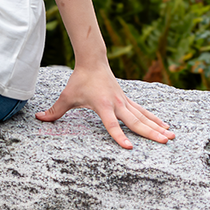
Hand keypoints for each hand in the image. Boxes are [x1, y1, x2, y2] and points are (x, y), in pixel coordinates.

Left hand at [35, 63, 175, 148]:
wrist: (93, 61)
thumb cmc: (79, 80)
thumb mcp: (66, 96)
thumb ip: (55, 110)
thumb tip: (39, 118)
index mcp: (102, 105)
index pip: (111, 124)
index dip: (118, 135)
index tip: (128, 147)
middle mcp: (117, 104)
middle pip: (134, 121)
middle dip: (149, 132)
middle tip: (163, 142)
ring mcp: (124, 102)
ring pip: (143, 116)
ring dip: (157, 127)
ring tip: (171, 138)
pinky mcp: (128, 100)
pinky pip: (143, 111)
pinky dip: (155, 119)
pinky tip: (166, 127)